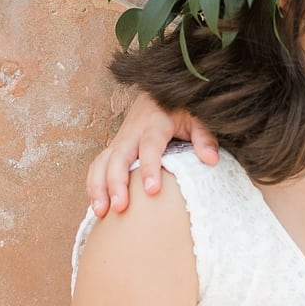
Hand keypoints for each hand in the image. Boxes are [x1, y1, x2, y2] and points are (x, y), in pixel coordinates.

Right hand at [86, 93, 218, 214]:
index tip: (151, 190)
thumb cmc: (180, 109)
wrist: (159, 93)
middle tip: (120, 207)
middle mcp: (132, 131)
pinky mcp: (113, 148)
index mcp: (154, 122)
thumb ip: (204, 137)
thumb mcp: (196, 118)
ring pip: (102, 162)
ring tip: (102, 211)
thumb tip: (210, 160)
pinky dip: (94, 185)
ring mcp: (120, 140)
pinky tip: (98, 206)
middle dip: (116, 183)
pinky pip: (98, 166)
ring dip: (99, 186)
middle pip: (119, 156)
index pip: (149, 146)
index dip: (149, 167)